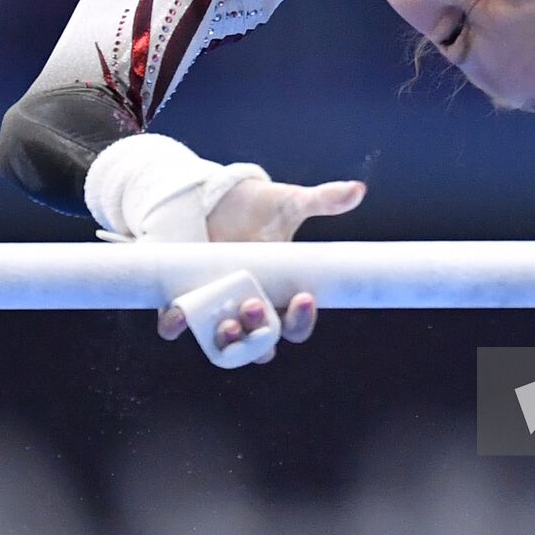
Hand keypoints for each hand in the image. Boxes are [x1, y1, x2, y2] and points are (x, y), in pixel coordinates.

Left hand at [158, 176, 365, 363]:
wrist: (213, 196)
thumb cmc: (257, 207)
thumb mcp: (290, 203)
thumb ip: (323, 200)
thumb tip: (358, 190)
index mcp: (279, 294)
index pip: (294, 323)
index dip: (300, 319)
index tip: (303, 297)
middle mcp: (249, 307)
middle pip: (260, 343)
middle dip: (261, 335)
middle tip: (255, 306)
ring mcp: (216, 307)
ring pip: (223, 344)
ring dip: (226, 342)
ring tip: (228, 323)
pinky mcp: (184, 299)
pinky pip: (177, 325)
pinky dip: (175, 325)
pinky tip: (178, 315)